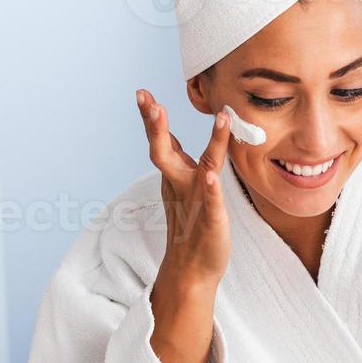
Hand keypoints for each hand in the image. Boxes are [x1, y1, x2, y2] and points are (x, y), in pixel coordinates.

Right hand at [136, 89, 232, 290]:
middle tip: (150, 103)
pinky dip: (213, 191)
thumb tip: (159, 127)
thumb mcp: (179, 182)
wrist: (191, 269)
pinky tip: (213, 179)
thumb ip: (173, 156)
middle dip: (156, 127)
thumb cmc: (189, 222)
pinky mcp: (212, 220)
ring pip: (202, 168)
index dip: (151, 117)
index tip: (141, 93)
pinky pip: (213, 203)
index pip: (161, 141)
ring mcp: (197, 201)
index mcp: (175, 174)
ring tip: (220, 119)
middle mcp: (182, 184)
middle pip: (164, 152)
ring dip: (212, 142)